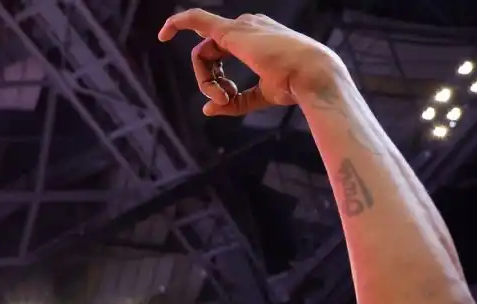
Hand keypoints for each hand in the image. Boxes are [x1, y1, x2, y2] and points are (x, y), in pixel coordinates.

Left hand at [158, 10, 347, 116]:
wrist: (312, 75)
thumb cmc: (294, 85)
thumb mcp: (260, 96)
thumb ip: (233, 102)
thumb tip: (207, 110)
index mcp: (255, 37)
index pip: (218, 55)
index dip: (215, 80)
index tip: (223, 98)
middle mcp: (247, 26)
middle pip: (207, 56)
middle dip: (209, 83)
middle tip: (223, 99)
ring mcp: (239, 26)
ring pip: (201, 55)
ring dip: (206, 81)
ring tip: (224, 96)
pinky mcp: (230, 31)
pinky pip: (195, 20)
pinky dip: (177, 23)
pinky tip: (163, 33)